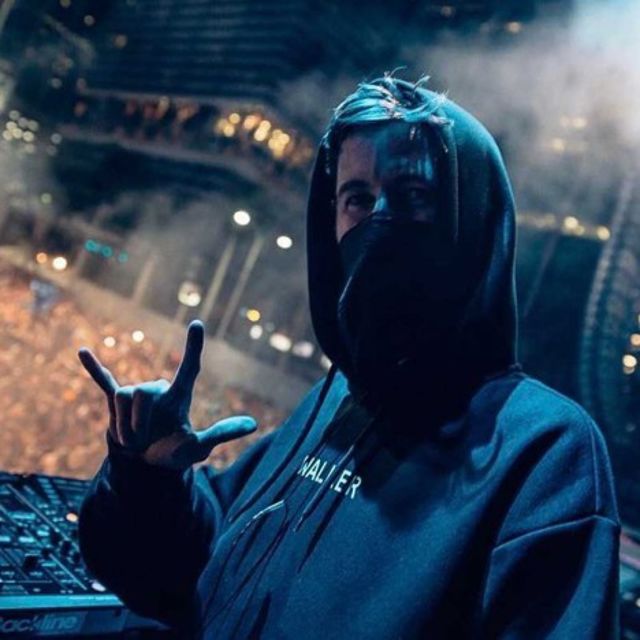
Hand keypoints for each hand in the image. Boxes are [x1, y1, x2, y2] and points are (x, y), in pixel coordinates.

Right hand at [78, 320, 256, 469]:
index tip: (197, 323)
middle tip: (142, 443)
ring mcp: (136, 394)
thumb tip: (254, 424)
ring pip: (121, 399)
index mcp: (178, 396)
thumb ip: (222, 433)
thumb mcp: (198, 448)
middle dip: (137, 424)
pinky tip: (81, 350)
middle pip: (141, 393)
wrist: (145, 466)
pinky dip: (94, 368)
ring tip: (132, 441)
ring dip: (123, 428)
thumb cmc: (174, 453)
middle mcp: (157, 389)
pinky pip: (104, 382)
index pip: (189, 367)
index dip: (193, 346)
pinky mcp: (116, 401)